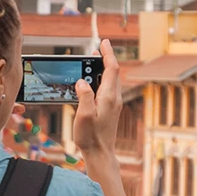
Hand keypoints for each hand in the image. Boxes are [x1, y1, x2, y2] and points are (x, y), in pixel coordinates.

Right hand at [74, 39, 121, 159]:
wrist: (101, 154)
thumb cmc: (91, 137)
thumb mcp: (84, 115)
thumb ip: (84, 96)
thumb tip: (82, 81)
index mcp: (109, 97)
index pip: (112, 68)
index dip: (108, 54)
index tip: (104, 41)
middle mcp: (114, 98)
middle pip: (113, 72)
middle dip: (105, 59)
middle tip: (95, 49)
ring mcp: (113, 104)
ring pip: (110, 80)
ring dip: (102, 69)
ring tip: (92, 62)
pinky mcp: (110, 110)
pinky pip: (107, 89)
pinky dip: (100, 80)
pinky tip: (91, 83)